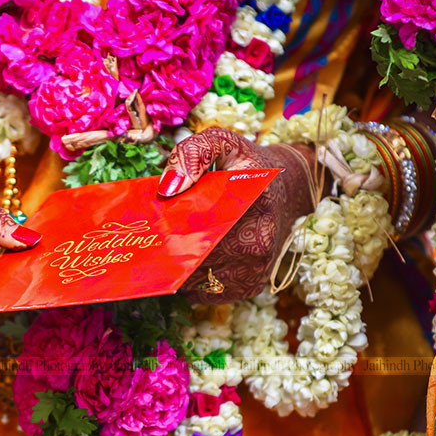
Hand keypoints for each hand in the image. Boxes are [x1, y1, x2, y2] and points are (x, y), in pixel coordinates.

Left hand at [156, 126, 317, 302]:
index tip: (150, 224)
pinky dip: (192, 280)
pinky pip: (207, 292)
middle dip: (167, 249)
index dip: (168, 227)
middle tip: (149, 239)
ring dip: (176, 268)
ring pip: (197, 278)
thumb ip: (193, 152)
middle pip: (194, 255)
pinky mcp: (251, 286)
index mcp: (252, 199)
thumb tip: (168, 187)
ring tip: (165, 249)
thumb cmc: (246, 166)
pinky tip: (189, 261)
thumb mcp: (223, 143)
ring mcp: (257, 268)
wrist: (286, 191)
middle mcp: (259, 239)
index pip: (198, 222)